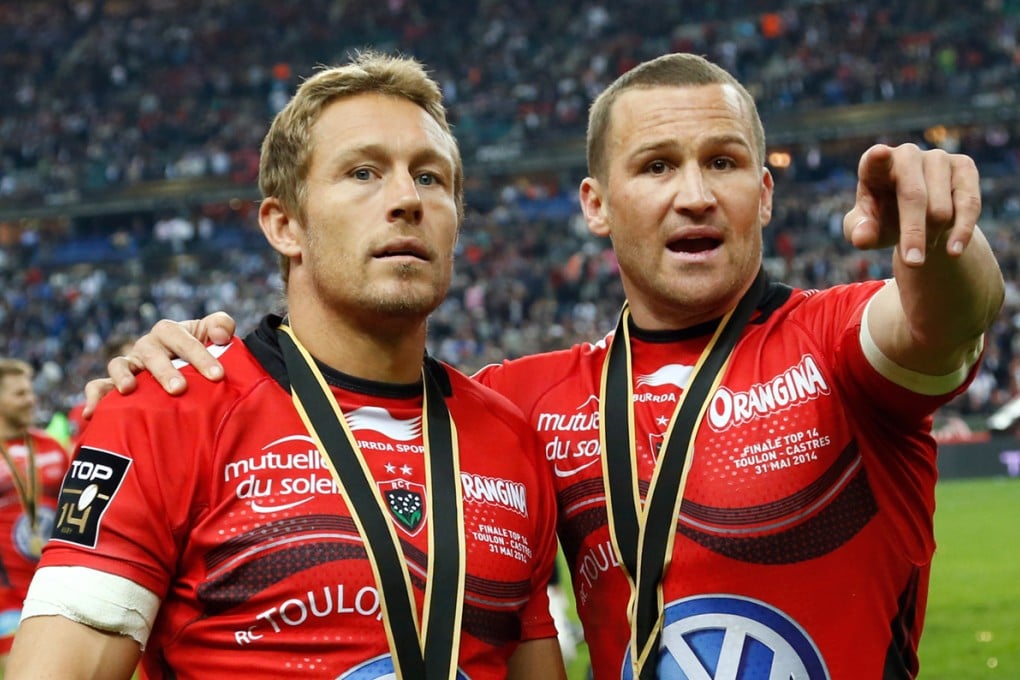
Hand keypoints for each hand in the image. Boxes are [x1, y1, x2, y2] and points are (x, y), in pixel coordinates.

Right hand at [82, 312, 237, 417]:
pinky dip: (93, 397)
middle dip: (165, 371)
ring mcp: (130, 364)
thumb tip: (221, 335)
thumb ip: (221, 325)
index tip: (218, 375)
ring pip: (119, 365)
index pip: (181, 339)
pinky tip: (92, 414)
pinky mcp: (116, 384)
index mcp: (169, 332)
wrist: (190, 370)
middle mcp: (147, 346)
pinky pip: (98, 386)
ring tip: (129, 390)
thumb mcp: (215, 335)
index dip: (199, 355)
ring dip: (123, 377)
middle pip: (152, 354)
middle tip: (179, 389)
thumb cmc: (204, 351)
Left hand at [843, 143, 980, 265]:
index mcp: (874, 166)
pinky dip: (962, 231)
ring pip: (942, 207)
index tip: (879, 154)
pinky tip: (954, 251)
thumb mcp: (865, 230)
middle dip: (913, 233)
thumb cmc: (882, 219)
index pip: (873, 160)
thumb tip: (862, 238)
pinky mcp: (964, 166)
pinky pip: (969, 203)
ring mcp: (937, 157)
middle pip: (914, 196)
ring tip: (923, 247)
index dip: (877, 158)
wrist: (917, 217)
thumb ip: (859, 233)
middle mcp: (906, 155)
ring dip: (932, 235)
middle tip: (912, 262)